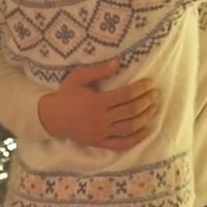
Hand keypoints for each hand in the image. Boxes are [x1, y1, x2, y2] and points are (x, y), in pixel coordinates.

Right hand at [36, 59, 160, 150]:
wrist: (50, 118)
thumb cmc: (66, 95)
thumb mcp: (78, 78)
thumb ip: (98, 71)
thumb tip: (118, 63)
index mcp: (97, 102)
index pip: (126, 95)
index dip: (141, 89)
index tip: (150, 83)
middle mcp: (101, 119)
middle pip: (131, 110)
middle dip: (146, 101)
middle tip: (156, 94)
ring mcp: (101, 132)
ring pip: (129, 127)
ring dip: (145, 118)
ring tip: (155, 108)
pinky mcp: (100, 143)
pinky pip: (121, 143)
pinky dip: (136, 138)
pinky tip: (146, 131)